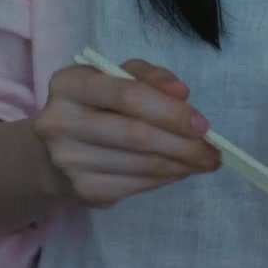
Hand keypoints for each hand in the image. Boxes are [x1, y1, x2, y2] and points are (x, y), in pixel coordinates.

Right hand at [33, 58, 222, 209]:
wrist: (53, 151)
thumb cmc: (95, 105)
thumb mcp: (117, 77)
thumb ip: (149, 77)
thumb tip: (181, 93)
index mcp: (69, 84)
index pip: (127, 96)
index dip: (169, 111)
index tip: (203, 125)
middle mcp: (61, 123)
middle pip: (135, 135)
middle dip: (182, 145)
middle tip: (213, 152)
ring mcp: (69, 161)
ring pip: (139, 165)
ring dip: (180, 165)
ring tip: (203, 161)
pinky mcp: (82, 191)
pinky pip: (135, 186)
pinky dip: (164, 179)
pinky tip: (179, 171)